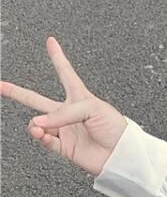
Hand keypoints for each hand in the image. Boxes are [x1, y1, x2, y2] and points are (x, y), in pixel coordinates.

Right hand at [0, 35, 127, 175]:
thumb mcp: (93, 109)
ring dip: (36, 124)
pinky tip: (40, 133)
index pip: (66, 73)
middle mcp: (69, 114)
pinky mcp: (65, 148)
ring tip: (39, 127)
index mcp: (80, 98)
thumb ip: (64, 112)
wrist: (123, 154)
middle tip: (0, 86)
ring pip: (39, 124)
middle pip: (37, 100)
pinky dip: (40, 137)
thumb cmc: (116, 129)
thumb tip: (39, 123)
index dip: (58, 58)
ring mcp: (65, 131)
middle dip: (16, 92)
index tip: (51, 42)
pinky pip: (46, 141)